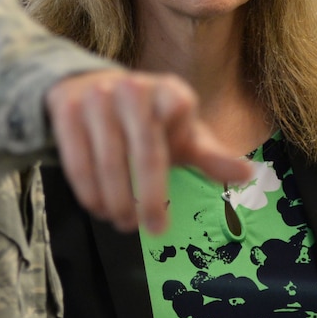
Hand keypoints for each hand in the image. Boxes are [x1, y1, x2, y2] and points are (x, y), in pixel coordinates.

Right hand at [46, 70, 252, 234]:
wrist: (92, 89)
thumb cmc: (150, 122)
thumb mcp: (184, 136)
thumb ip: (211, 157)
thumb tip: (249, 175)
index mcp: (170, 92)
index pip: (179, 109)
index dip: (179, 124)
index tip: (177, 150)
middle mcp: (133, 88)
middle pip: (146, 151)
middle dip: (150, 197)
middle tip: (153, 229)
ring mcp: (96, 97)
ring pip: (108, 160)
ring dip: (117, 200)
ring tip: (125, 223)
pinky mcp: (67, 110)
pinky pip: (77, 160)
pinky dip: (89, 191)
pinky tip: (99, 209)